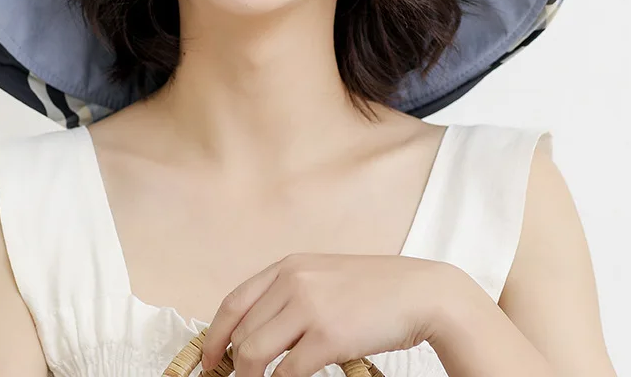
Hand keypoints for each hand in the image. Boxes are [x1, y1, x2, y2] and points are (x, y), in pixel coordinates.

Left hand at [199, 252, 454, 376]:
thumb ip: (290, 294)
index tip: (210, 360)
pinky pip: (286, 373)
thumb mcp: (324, 277)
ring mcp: (308, 307)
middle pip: (242, 332)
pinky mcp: (327, 336)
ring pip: (254, 354)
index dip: (215, 336)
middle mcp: (292, 281)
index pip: (234, 302)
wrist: (420, 293)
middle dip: (233, 364)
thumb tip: (257, 332)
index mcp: (289, 265)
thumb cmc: (374, 290)